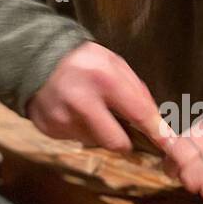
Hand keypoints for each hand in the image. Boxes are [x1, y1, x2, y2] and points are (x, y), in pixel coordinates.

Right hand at [26, 43, 167, 152]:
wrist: (33, 57)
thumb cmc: (82, 60)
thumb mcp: (112, 62)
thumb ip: (135, 88)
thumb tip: (154, 118)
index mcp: (103, 78)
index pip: (138, 113)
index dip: (156, 132)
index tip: (169, 146)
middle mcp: (82, 102)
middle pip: (116, 143)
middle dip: (125, 142)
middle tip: (123, 132)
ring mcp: (63, 118)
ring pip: (95, 142)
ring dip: (99, 132)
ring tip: (89, 110)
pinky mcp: (49, 129)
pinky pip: (76, 139)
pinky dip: (79, 130)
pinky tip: (72, 112)